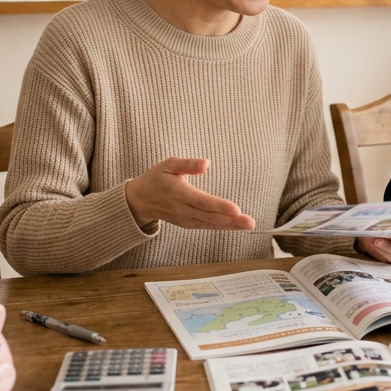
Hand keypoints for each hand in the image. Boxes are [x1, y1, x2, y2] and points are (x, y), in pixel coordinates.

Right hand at [125, 157, 254, 230]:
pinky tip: (237, 226)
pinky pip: (207, 226)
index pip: (203, 202)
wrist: (141, 200)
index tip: (236, 209)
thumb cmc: (157, 178)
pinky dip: (222, 227)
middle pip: (210, 217)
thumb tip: (206, 164)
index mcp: (179, 193)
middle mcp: (183, 209)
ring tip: (248, 225)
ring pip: (211, 224)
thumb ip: (188, 164)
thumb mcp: (169, 164)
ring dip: (231, 226)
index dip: (220, 206)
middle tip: (250, 222)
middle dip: (232, 221)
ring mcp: (185, 219)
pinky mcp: (188, 224)